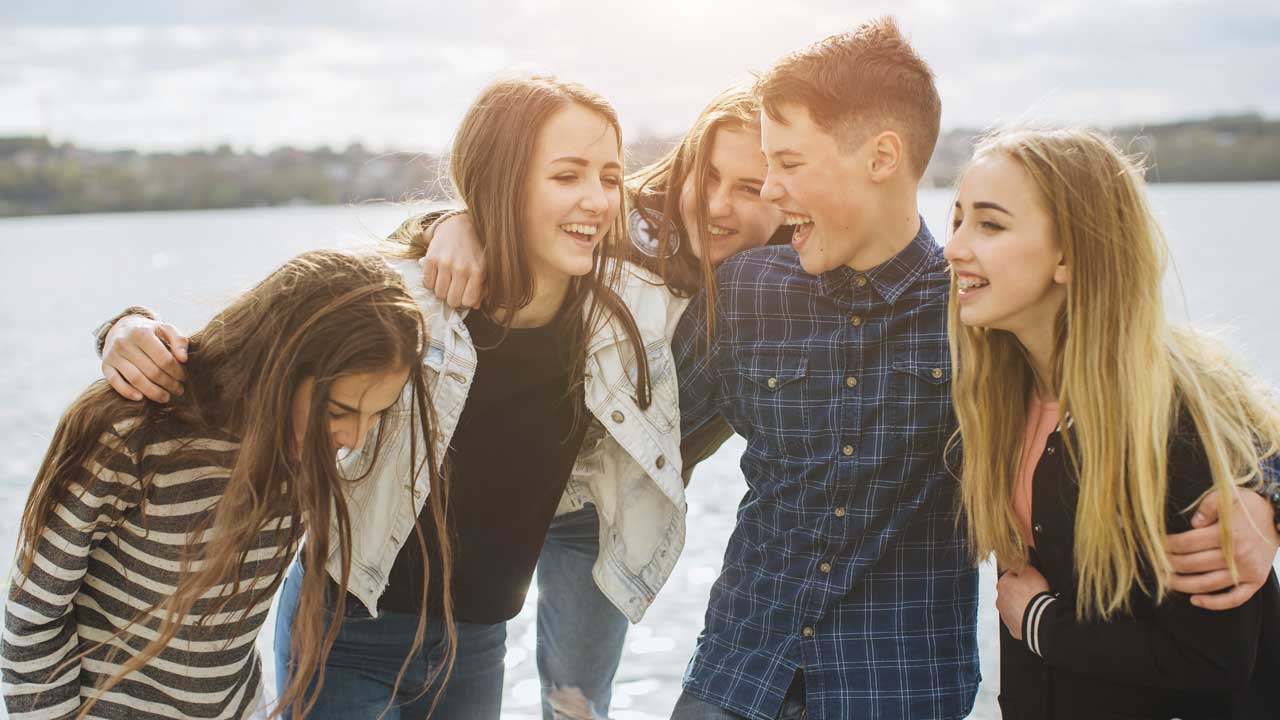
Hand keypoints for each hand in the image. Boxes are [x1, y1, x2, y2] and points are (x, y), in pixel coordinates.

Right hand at [101, 315, 187, 402]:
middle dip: (168, 384)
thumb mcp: (165, 329)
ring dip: (153, 392)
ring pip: (135, 379)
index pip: (164, 359)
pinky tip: (141, 398)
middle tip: (179, 390)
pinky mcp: (105, 365)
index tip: (184, 378)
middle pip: (152, 371)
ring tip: (166, 397)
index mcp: (141, 333)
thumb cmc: (149, 331)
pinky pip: (115, 382)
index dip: (177, 371)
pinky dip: (127, 392)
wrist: (121, 327)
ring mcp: (112, 355)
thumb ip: (179, 341)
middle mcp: (124, 343)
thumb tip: (184, 359)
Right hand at [420, 212, 485, 307]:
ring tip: (446, 279)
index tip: (464, 293)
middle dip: (452, 297)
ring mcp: (445, 263)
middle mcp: (461, 268)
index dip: (465, 300)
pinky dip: (431, 282)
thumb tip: (475, 306)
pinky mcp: (431, 259)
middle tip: (454, 287)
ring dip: (441, 290)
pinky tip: (437, 273)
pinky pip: (427, 283)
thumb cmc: (474, 250)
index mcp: (478, 271)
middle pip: (452, 301)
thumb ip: (483, 288)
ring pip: (438, 294)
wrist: (458, 225)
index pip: (467, 302)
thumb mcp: (485, 267)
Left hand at [996, 564, 1050, 640]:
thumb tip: (1022, 564)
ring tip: (1034, 605)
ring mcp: (1005, 614)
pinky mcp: (1011, 626)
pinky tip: (1032, 615)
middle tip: (1034, 593)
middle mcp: (1000, 600)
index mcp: (1002, 584)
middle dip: (1021, 591)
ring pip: (1013, 606)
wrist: (1039, 620)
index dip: (1023, 576)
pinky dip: (1024, 617)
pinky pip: (1018, 619)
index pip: (1011, 575)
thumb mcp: (1032, 572)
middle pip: (1011, 592)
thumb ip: (1024, 566)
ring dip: (1021, 605)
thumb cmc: (1034, 596)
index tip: (1030, 579)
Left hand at [1167, 488, 1278, 609]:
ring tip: (1166, 582)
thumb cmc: (1248, 507)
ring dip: (1183, 585)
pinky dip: (1214, 603)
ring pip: (1208, 584)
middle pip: (1193, 564)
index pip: (1187, 543)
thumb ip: (1208, 506)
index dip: (1168, 545)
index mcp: (1228, 534)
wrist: (1278, 519)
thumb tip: (1193, 523)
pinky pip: (1234, 599)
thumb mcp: (1227, 495)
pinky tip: (1195, 600)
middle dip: (1170, 564)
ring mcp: (1248, 571)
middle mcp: (1238, 555)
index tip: (1156, 544)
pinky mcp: (1256, 582)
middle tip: (1156, 564)